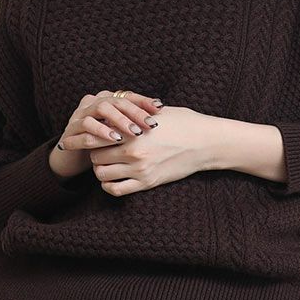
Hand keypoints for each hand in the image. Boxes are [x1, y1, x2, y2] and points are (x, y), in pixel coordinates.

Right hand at [51, 89, 160, 178]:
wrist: (72, 158)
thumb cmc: (101, 145)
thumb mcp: (120, 134)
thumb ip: (135, 124)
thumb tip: (162, 118)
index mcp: (105, 100)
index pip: (127, 96)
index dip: (143, 101)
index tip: (160, 109)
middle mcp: (92, 103)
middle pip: (115, 101)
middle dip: (134, 113)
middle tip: (150, 125)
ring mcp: (79, 115)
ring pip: (100, 110)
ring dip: (118, 121)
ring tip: (134, 133)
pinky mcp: (70, 129)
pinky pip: (86, 127)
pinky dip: (101, 132)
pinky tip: (114, 140)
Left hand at [88, 104, 212, 194]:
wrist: (205, 143)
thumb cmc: (184, 123)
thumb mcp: (157, 113)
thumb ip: (134, 113)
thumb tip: (118, 109)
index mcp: (133, 130)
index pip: (98, 134)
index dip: (94, 135)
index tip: (97, 135)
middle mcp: (133, 151)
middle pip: (96, 155)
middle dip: (95, 153)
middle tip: (100, 150)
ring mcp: (139, 169)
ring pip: (102, 174)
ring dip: (101, 170)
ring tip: (107, 164)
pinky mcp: (147, 183)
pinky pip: (116, 190)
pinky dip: (109, 186)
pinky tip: (113, 179)